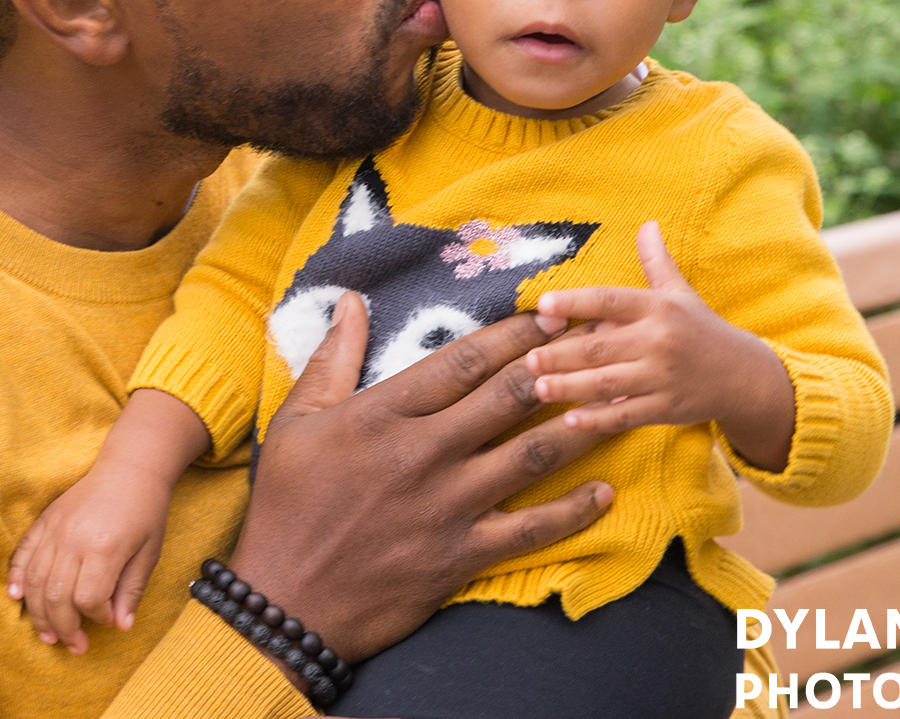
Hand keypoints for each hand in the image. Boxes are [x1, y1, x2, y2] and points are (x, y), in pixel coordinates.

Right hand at [7, 459, 170, 653]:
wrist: (129, 467)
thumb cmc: (146, 510)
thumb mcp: (149, 552)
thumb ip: (132, 590)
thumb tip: (121, 626)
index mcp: (104, 548)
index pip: (89, 599)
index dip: (98, 618)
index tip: (110, 619)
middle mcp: (74, 539)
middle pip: (57, 596)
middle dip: (66, 628)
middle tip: (76, 646)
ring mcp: (55, 529)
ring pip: (36, 581)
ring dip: (39, 613)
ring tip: (48, 635)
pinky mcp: (45, 520)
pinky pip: (23, 553)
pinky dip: (17, 577)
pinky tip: (16, 597)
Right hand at [224, 291, 614, 667]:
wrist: (285, 598)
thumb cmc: (286, 504)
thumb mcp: (294, 421)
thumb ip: (331, 358)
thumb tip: (351, 301)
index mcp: (382, 413)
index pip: (462, 361)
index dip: (513, 333)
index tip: (549, 314)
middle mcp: (422, 453)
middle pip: (507, 397)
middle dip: (557, 363)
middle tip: (595, 341)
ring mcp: (446, 506)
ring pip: (530, 456)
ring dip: (577, 426)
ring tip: (613, 403)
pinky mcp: (461, 556)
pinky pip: (531, 530)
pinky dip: (573, 511)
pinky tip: (603, 492)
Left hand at [529, 220, 795, 470]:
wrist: (745, 377)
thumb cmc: (701, 330)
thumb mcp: (680, 293)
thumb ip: (656, 261)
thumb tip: (646, 223)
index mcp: (658, 308)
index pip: (610, 301)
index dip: (576, 302)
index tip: (542, 305)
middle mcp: (659, 341)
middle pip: (600, 347)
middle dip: (561, 354)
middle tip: (527, 359)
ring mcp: (663, 378)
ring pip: (608, 383)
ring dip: (569, 387)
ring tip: (537, 388)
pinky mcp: (666, 409)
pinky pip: (626, 415)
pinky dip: (597, 420)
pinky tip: (570, 421)